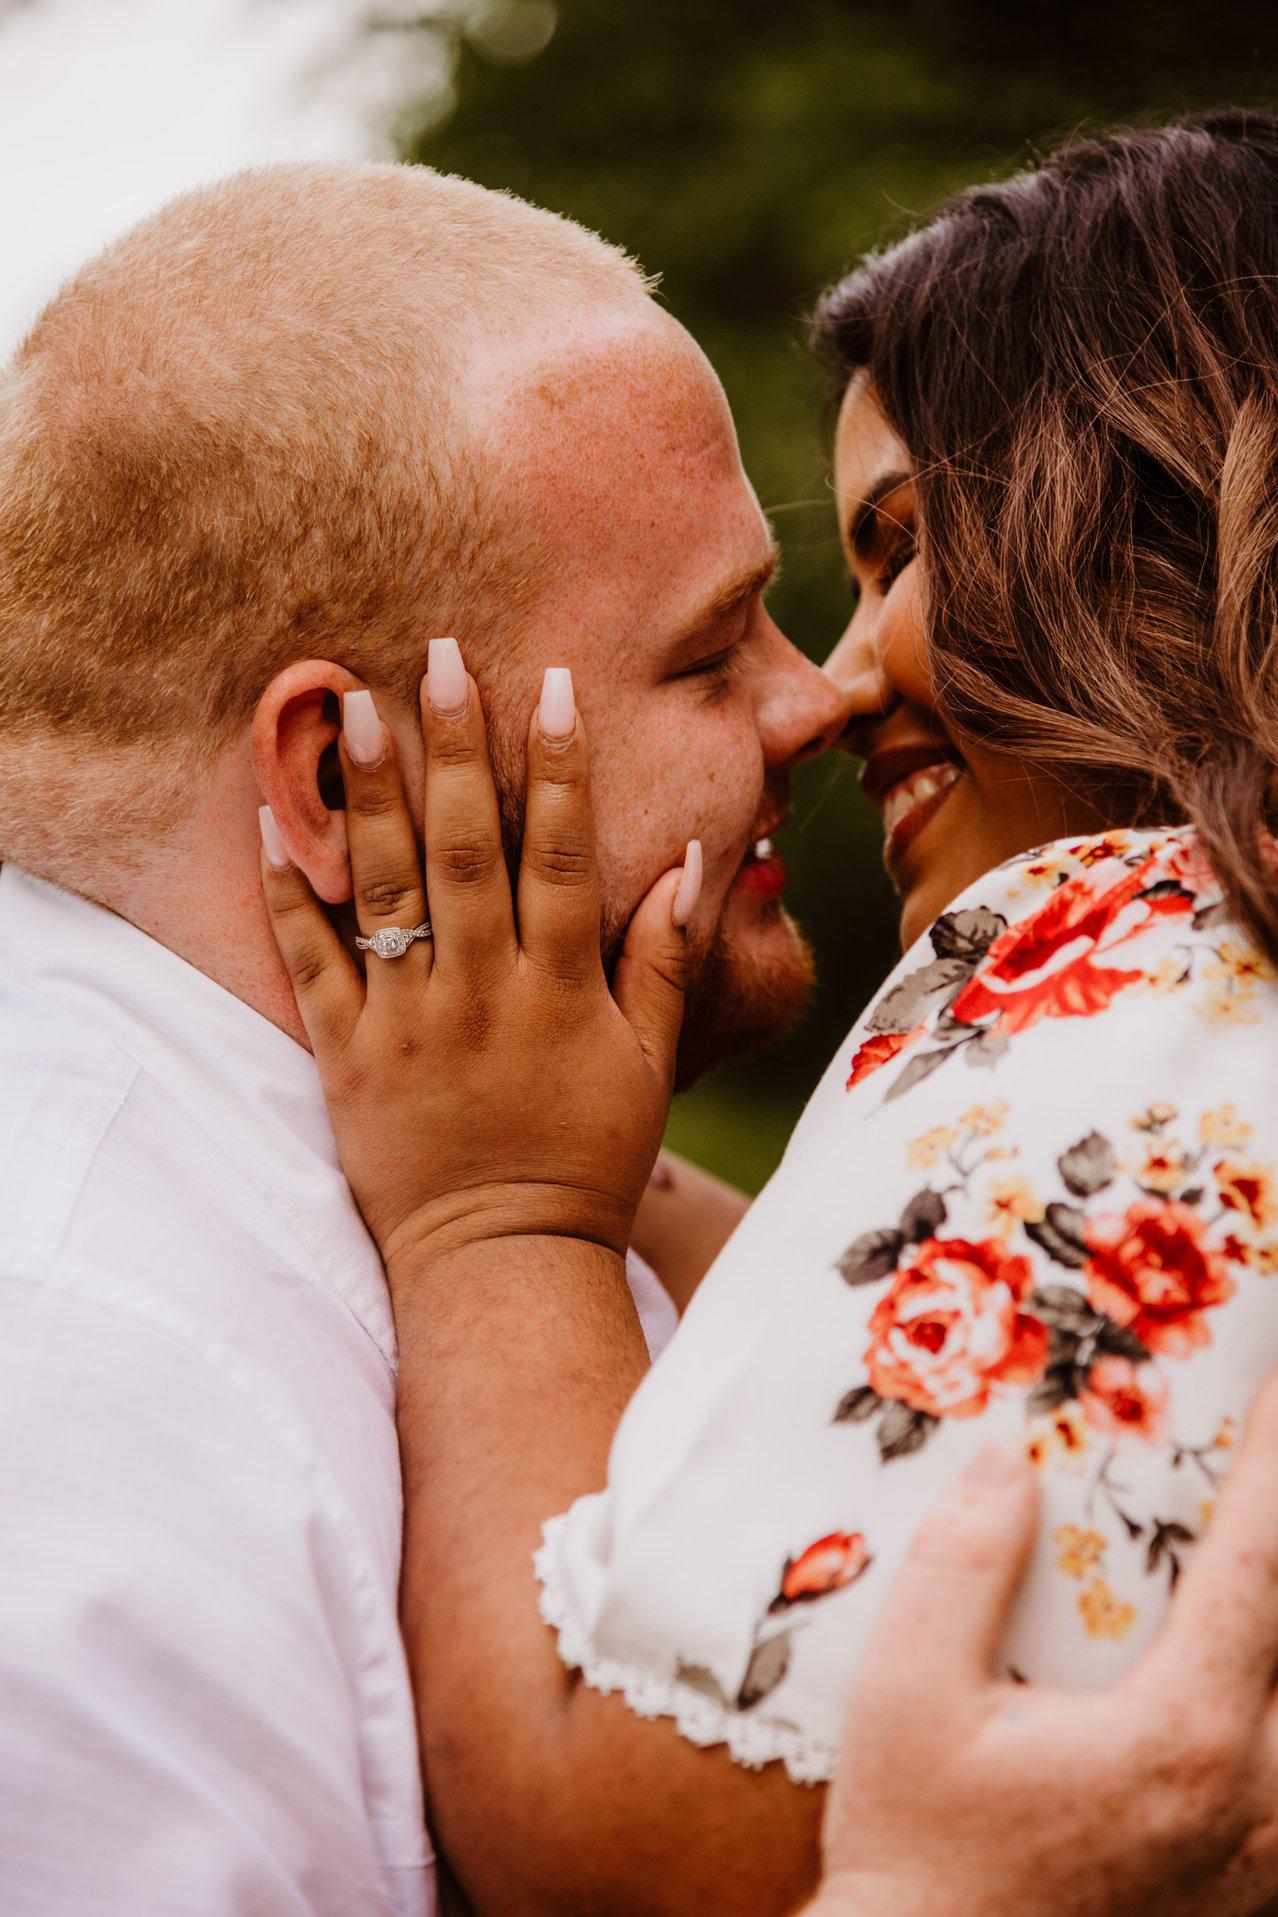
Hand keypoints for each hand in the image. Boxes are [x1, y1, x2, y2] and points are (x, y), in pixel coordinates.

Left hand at [259, 649, 697, 1266]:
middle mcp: (482, 991)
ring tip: (353, 704)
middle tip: (437, 655)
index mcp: (560, 990)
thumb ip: (665, 961)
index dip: (558, 766)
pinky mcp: (344, 1054)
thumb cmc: (586, 1160)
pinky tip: (268, 821)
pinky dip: (287, 893)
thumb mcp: (650, 1065)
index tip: (551, 684)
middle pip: (465, 849)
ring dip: (371, 792)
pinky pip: (310, 962)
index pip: (562, 854)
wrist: (499, 1260)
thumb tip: (695, 860)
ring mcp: (406, 1020)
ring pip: (384, 887)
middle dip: (454, 747)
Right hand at [808, 1375, 1277, 1916]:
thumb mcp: (907, 1696)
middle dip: (1276, 1531)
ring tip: (1236, 1558)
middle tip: (1251, 1463)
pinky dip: (1266, 1698)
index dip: (1274, 1460)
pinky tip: (1232, 1672)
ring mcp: (1262, 1857)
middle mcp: (1255, 1800)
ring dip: (1270, 1624)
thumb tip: (1006, 1464)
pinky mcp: (1246, 1894)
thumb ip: (960, 1566)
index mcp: (1186, 1738)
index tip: (1277, 1381)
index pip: (1259, 1563)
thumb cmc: (917, 1854)